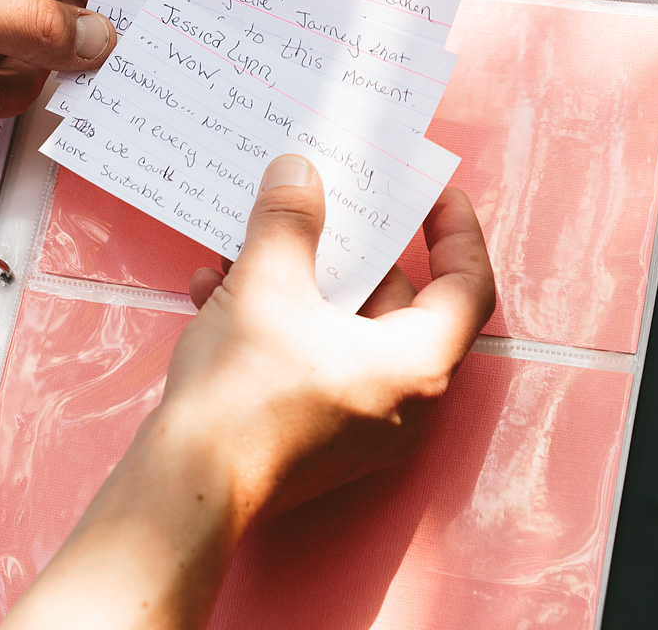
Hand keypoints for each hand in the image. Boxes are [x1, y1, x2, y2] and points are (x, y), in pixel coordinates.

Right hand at [163, 154, 495, 521]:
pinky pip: (312, 363)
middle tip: (324, 206)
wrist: (189, 485)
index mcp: (416, 364)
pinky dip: (277, 325)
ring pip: (343, 331)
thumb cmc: (244, 391)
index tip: (436, 194)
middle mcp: (403, 403)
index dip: (457, 232)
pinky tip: (217, 294)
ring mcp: (360, 426)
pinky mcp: (317, 439)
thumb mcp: (267, 284)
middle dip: (351, 252)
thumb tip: (300, 172)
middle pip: (396, 305)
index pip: (469, 286)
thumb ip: (290, 219)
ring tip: (249, 247)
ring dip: (299, 283)